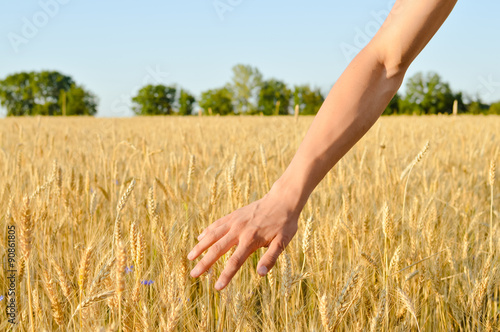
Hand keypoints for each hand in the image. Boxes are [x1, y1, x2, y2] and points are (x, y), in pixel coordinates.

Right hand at [187, 182, 301, 290]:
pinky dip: (207, 231)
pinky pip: (217, 224)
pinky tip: (200, 237)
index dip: (225, 276)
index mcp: (251, 240)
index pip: (235, 262)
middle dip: (204, 263)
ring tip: (190, 257)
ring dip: (200, 246)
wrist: (283, 199)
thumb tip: (260, 274)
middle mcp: (239, 230)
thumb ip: (270, 258)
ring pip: (212, 235)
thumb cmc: (285, 223)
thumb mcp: (283, 242)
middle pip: (217, 249)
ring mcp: (235, 221)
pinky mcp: (234, 214)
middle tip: (193, 274)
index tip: (217, 288)